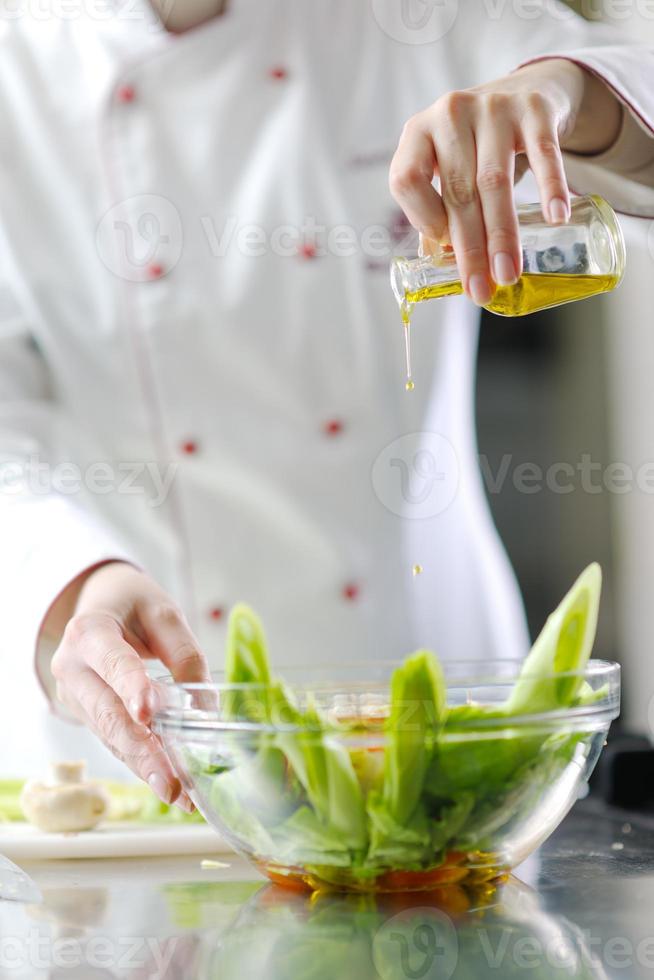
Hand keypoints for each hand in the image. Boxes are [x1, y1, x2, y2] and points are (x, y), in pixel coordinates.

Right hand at [51, 562, 209, 807]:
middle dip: (142, 751)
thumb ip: (184, 653)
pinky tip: (169, 784)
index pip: (112, 662)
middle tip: (171, 783)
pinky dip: (143, 762)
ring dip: (146, 767)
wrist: (100, 605)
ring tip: (179, 794)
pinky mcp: (89, 716)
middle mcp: (73, 668)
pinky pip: (116, 741)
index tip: (149, 714)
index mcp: (89, 632)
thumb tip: (205, 708)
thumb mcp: (163, 612)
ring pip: (112, 736)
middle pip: (108, 713)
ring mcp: (77, 697)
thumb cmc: (132, 606)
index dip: (130, 687)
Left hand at [389, 59, 622, 304]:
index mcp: (417, 132)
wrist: (524, 91)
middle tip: (481, 289)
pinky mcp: (534, 109)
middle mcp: (450, 114)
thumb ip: (440, 209)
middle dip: (469, 248)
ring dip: (502, 234)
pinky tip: (555, 217)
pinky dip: (550, 187)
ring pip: (494, 181)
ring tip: (508, 272)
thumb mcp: (448, 167)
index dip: (422, 219)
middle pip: (457, 191)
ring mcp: (492, 107)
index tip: (444, 252)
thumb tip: (441, 264)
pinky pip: (543, 153)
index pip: (406, 180)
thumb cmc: (475, 145)